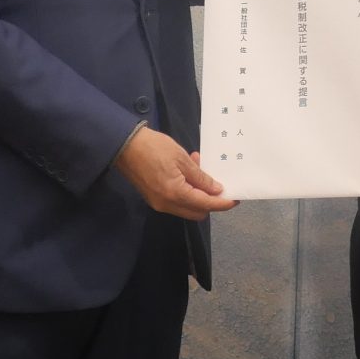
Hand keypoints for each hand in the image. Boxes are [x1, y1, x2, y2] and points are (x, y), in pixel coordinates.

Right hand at [114, 126, 237, 219]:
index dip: (222, 203)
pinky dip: (186, 193)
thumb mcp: (182, 159)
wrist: (125, 146)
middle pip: (197, 212)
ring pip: (187, 208)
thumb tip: (216, 190)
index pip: (206, 204)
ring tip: (199, 171)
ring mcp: (159, 204)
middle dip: (211, 202)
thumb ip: (200, 177)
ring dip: (198, 195)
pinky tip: (187, 174)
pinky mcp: (154, 199)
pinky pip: (177, 202)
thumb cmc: (154, 148)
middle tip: (218, 184)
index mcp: (176, 193)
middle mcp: (167, 204)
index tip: (235, 199)